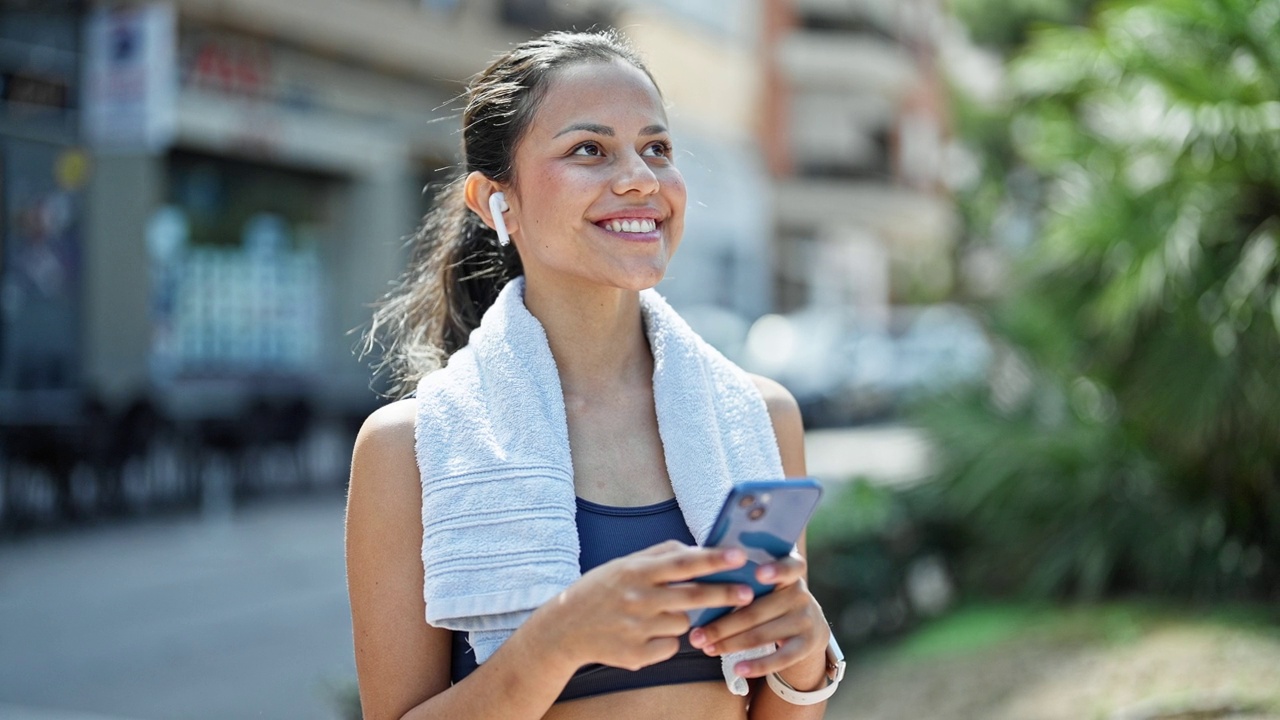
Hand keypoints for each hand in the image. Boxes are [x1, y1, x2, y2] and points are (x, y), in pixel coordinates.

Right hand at [540, 540, 757, 671]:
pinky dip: (666, 640)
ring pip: (685, 622)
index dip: (713, 559)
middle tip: (747, 593)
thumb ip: (659, 555)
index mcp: (636, 571)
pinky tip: (645, 634)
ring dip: (683, 618)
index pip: (683, 563)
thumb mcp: (623, 564)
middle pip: (694, 596)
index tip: (738, 556)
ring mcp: (638, 629)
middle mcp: (639, 599)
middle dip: (725, 594)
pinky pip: (671, 646)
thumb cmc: (600, 590)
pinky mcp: (637, 655)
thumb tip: (696, 549)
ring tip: (657, 614)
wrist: (564, 630)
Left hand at [686, 550, 829, 678]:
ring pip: (762, 635)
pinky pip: (781, 658)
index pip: (788, 566)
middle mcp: (800, 593)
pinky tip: (737, 669)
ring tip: (706, 649)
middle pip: (756, 610)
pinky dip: (757, 665)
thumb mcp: (769, 581)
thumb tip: (702, 588)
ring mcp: (805, 619)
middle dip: (722, 625)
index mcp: (789, 571)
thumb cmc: (772, 596)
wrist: (809, 624)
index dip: (775, 570)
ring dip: (730, 644)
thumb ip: (745, 577)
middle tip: (695, 636)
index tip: (758, 573)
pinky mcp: (806, 644)